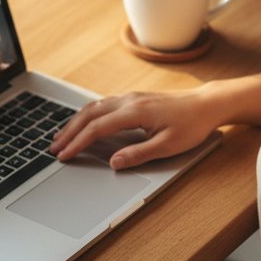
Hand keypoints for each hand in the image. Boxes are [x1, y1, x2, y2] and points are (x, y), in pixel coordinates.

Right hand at [50, 89, 216, 169]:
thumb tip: (113, 163)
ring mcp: (131, 97)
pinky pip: (104, 104)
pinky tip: (84, 124)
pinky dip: (88, 115)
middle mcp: (129, 100)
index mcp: (135, 112)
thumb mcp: (168, 145)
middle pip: (90, 114)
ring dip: (76, 122)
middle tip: (54, 148)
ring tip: (63, 137)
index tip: (64, 156)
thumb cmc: (192, 125)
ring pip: (95, 107)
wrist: (207, 103)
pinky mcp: (134, 98)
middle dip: (69, 131)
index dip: (78, 143)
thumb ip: (139, 154)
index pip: (98, 128)